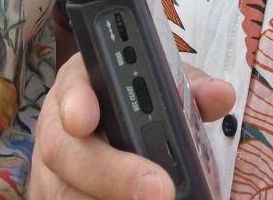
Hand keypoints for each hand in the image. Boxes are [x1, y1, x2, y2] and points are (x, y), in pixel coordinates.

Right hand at [30, 52, 234, 199]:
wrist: (116, 133)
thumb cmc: (140, 107)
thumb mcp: (162, 87)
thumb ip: (190, 88)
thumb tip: (220, 95)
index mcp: (83, 83)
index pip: (71, 83)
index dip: (76, 100)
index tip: (86, 118)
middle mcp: (59, 126)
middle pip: (64, 150)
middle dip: (110, 172)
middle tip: (159, 188)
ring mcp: (53, 172)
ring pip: (66, 193)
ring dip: (111, 199)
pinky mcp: (60, 199)